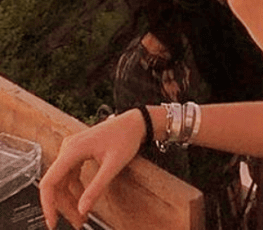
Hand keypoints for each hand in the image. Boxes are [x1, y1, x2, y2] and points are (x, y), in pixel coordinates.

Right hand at [40, 109, 144, 229]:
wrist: (136, 122)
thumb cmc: (126, 137)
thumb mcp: (113, 165)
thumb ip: (96, 188)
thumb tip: (82, 209)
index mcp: (73, 149)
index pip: (49, 181)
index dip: (48, 205)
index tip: (53, 222)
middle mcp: (69, 147)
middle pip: (56, 183)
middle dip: (64, 205)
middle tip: (77, 222)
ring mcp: (72, 148)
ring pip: (63, 180)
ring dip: (70, 199)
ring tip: (81, 216)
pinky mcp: (78, 151)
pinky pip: (70, 174)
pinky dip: (75, 189)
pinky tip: (83, 199)